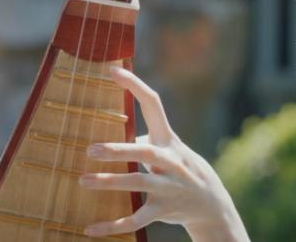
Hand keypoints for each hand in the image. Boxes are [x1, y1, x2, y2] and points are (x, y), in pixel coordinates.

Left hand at [77, 66, 249, 241]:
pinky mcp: (162, 210)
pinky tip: (89, 229)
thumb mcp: (168, 148)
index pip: (153, 104)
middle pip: (145, 152)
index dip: (134, 85)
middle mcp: (170, 161)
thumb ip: (143, 137)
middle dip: (118, 150)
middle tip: (89, 149)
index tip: (112, 69)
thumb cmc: (179, 168)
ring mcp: (168, 187)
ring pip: (138, 184)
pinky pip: (135, 219)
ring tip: (83, 181)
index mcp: (168, 140)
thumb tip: (113, 122)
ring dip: (110, 182)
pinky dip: (112, 225)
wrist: (212, 206)